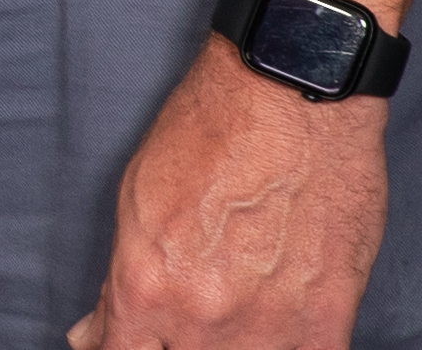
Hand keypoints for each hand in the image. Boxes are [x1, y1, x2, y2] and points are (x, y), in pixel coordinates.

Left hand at [70, 38, 388, 347]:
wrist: (292, 96)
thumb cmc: (211, 128)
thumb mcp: (136, 198)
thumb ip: (120, 280)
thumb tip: (95, 335)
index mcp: (145, 286)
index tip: (124, 341)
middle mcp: (202, 319)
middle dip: (171, 343)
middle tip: (181, 310)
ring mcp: (268, 329)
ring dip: (227, 345)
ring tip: (230, 308)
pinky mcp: (327, 323)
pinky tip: (276, 331)